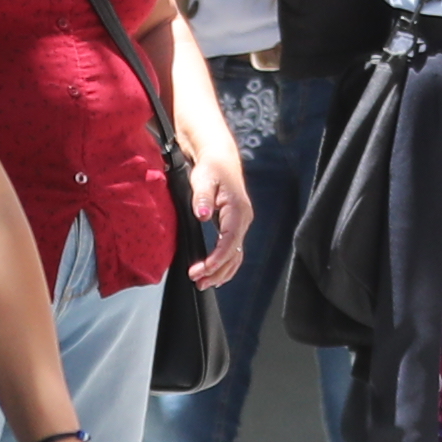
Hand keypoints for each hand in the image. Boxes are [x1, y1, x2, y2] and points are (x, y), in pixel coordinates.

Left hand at [188, 138, 253, 289]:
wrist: (220, 158)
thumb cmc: (210, 168)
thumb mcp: (203, 179)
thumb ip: (202, 197)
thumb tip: (203, 215)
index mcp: (238, 211)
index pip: (230, 242)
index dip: (217, 259)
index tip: (203, 270)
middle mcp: (244, 220)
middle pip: (234, 254)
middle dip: (217, 271)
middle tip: (198, 282)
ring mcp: (241, 224)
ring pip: (236, 255)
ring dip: (221, 271)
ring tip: (203, 283)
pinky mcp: (235, 225)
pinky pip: (233, 250)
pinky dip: (225, 264)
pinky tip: (215, 274)